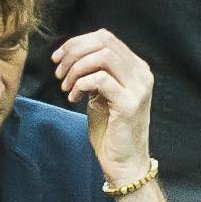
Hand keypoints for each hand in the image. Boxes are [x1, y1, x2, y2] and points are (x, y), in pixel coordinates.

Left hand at [52, 27, 159, 183]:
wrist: (125, 164)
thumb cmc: (111, 131)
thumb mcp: (102, 94)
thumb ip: (95, 72)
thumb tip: (72, 53)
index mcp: (136, 68)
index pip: (106, 37)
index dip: (77, 43)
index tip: (58, 58)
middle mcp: (141, 74)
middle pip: (104, 42)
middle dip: (74, 53)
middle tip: (58, 72)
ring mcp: (138, 88)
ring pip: (103, 57)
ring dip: (76, 68)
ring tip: (65, 87)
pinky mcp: (129, 104)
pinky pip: (101, 80)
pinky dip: (81, 84)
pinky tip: (74, 98)